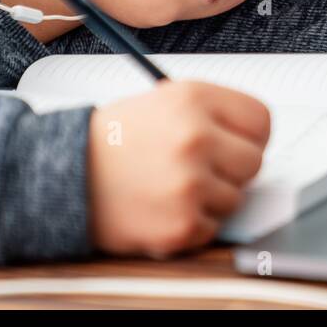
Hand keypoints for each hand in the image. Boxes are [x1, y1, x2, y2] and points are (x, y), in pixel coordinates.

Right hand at [86, 79, 271, 258]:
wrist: (65, 175)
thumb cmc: (115, 140)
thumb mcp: (165, 100)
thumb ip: (214, 112)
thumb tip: (256, 137)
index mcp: (194, 99)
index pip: (261, 121)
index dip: (249, 136)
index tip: (235, 145)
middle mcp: (195, 138)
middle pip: (254, 162)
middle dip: (230, 169)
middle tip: (197, 169)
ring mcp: (189, 183)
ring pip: (235, 199)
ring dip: (210, 199)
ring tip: (171, 186)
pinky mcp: (180, 224)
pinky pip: (212, 228)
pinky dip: (191, 224)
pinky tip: (162, 207)